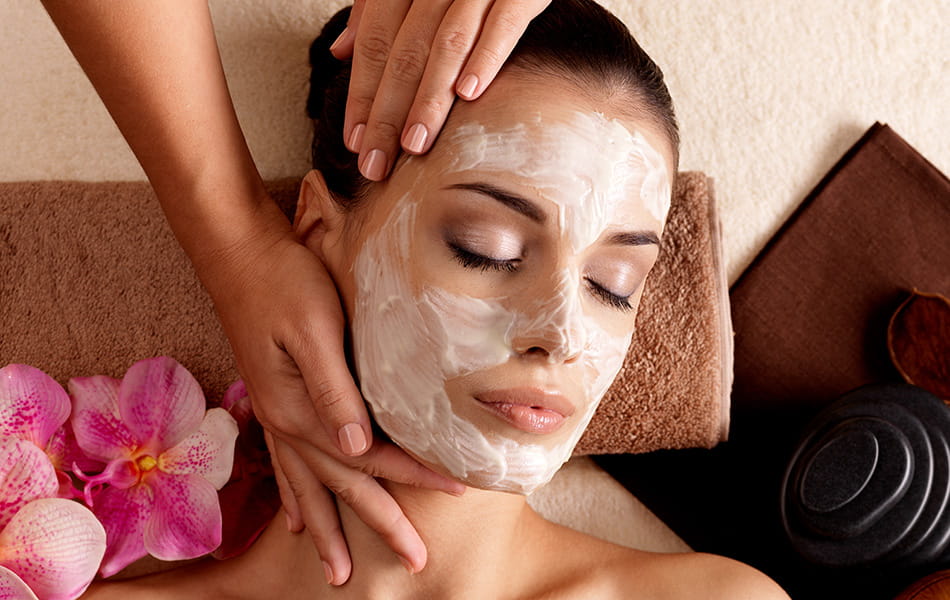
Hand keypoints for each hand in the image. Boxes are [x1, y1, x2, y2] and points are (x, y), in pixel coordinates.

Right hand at [201, 201, 463, 583]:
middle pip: (339, 485)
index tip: (453, 490)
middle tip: (414, 562)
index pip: (367, 456)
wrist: (237, 252)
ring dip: (327, 529)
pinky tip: (296, 519)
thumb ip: (335, 388)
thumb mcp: (314, 327)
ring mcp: (274, 414)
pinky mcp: (273, 400)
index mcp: (299, 407)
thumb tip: (358, 448)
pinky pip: (284, 465)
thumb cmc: (284, 281)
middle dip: (378, 523)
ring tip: (339, 569)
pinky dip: (294, 496)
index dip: (411, 474)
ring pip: (307, 486)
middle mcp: (284, 421)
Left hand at [330, 0, 550, 180]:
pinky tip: (469, 95)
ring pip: (446, 44)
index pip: (374, 42)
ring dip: (428, 98)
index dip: (361, 93)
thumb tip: (341, 52)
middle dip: (386, 113)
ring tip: (415, 145)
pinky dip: (485, 58)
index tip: (354, 142)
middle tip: (377, 162)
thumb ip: (375, 12)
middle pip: (404, 52)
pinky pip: (502, 25)